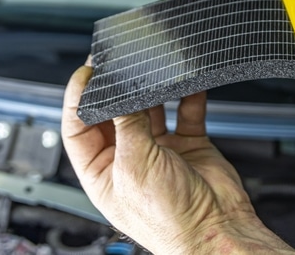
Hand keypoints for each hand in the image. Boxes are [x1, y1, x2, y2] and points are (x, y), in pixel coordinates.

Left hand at [62, 63, 294, 254]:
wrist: (216, 231)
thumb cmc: (168, 220)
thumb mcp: (135, 164)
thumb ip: (126, 122)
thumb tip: (117, 89)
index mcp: (102, 172)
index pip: (78, 128)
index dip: (78, 99)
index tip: (86, 72)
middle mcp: (128, 159)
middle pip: (113, 113)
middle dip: (115, 89)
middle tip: (116, 62)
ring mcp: (159, 150)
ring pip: (149, 108)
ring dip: (151, 89)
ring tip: (150, 68)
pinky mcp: (188, 144)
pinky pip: (185, 111)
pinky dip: (187, 94)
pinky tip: (187, 81)